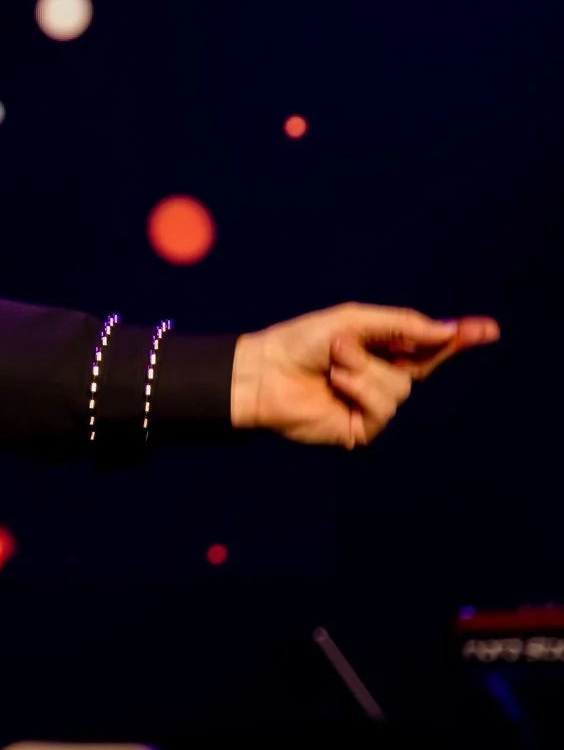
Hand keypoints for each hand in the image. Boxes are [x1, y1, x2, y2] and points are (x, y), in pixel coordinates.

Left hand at [231, 304, 499, 447]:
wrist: (262, 372)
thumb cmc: (298, 344)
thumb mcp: (353, 322)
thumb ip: (402, 325)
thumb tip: (447, 331)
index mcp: (382, 351)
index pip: (429, 346)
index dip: (458, 338)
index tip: (487, 328)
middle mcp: (382, 377)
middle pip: (420, 365)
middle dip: (388, 350)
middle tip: (339, 347)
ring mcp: (373, 404)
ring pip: (399, 387)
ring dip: (361, 370)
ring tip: (329, 366)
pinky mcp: (363, 427)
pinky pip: (384, 407)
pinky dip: (358, 390)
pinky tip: (334, 386)